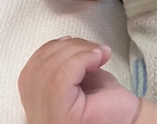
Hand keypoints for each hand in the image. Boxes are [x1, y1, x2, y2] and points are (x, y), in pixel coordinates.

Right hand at [18, 37, 139, 123]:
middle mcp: (35, 118)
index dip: (49, 49)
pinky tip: (97, 59)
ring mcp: (46, 120)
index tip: (72, 41)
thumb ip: (62, 63)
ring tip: (98, 53)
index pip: (29, 72)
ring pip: (49, 71)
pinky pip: (60, 79)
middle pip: (39, 69)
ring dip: (77, 51)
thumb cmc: (104, 100)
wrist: (128, 119)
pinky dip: (81, 59)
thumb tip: (62, 42)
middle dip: (67, 47)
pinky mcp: (62, 117)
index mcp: (35, 106)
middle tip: (93, 48)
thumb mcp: (76, 76)